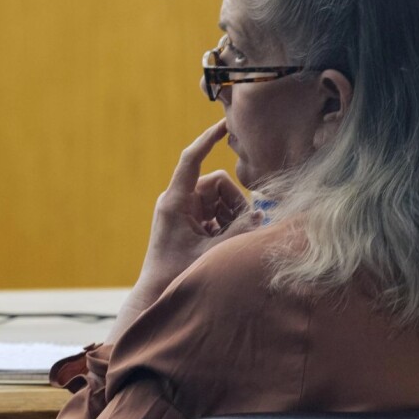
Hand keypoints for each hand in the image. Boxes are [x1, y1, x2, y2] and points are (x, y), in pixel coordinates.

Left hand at [109, 120, 262, 341]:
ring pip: (220, 198)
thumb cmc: (177, 273)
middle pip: (217, 183)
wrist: (156, 293)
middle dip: (234, 202)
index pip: (191, 160)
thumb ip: (238, 232)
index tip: (223, 125)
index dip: (207, 140)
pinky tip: (223, 244)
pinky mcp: (190, 222)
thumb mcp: (211, 253)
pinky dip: (226, 224)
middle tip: (244, 228)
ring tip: (229, 242)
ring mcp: (184, 211)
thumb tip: (261, 216)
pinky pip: (216, 212)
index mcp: (175, 202)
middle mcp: (178, 202)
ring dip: (232, 216)